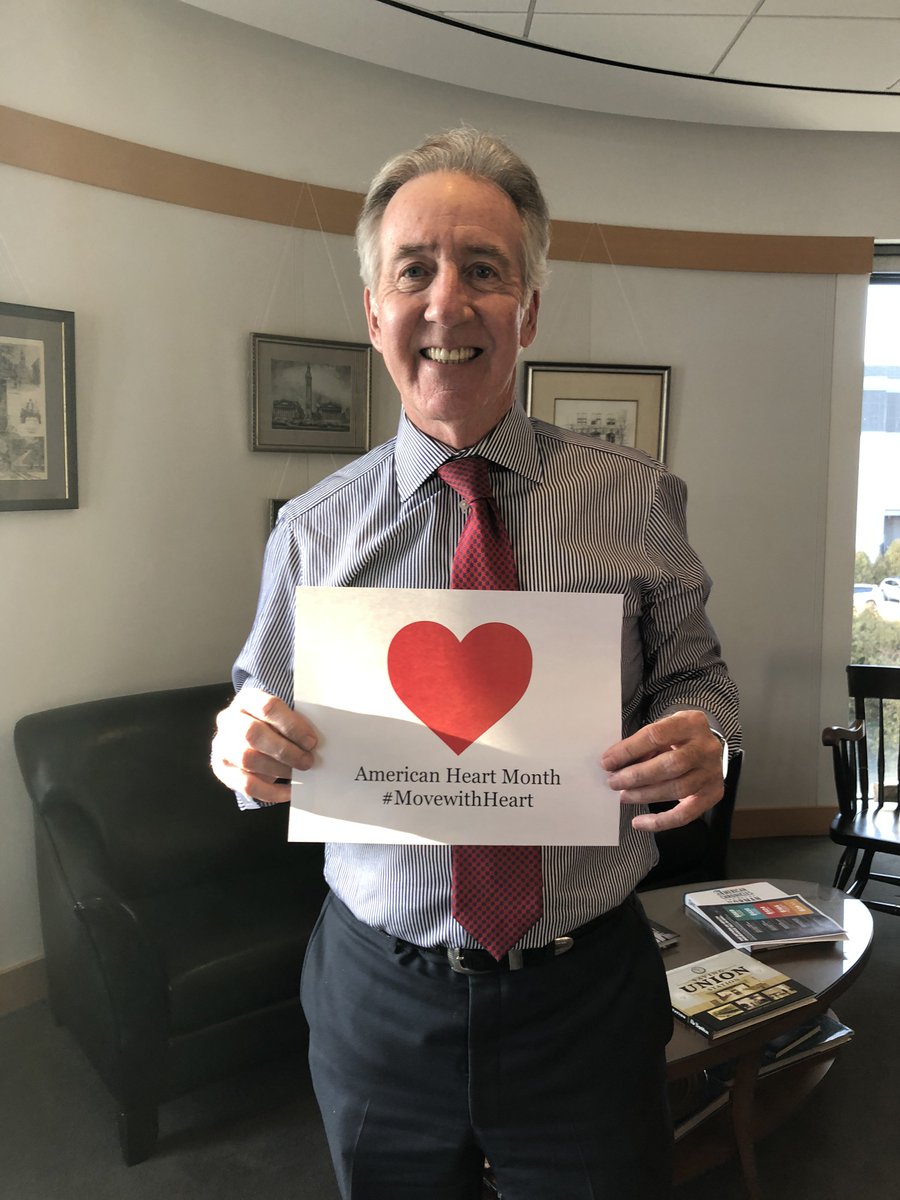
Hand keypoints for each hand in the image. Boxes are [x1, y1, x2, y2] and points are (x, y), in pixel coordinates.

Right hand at [210, 688, 317, 804]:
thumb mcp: (282, 715)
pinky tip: (288, 791)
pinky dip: (271, 791)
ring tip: (297, 772)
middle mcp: (229, 720)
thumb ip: (295, 723)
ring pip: (247, 758)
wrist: (248, 737)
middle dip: (285, 750)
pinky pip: (245, 784)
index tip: (311, 741)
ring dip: (278, 769)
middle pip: (253, 734)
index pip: (268, 707)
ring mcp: (222, 745)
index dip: (292, 725)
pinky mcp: (222, 769)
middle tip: (307, 761)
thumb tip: (313, 743)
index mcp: (247, 699)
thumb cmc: (272, 725)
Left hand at [601, 711, 724, 831]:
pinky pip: (686, 814)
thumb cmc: (678, 737)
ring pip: (677, 789)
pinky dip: (661, 822)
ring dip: (645, 795)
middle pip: (670, 765)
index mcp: (691, 723)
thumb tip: (616, 765)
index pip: (656, 735)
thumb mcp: (663, 729)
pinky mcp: (713, 793)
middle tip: (614, 782)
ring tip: (624, 795)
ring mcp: (712, 772)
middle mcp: (706, 747)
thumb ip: (643, 744)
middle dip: (637, 776)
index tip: (608, 761)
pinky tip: (640, 822)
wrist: (707, 745)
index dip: (629, 750)